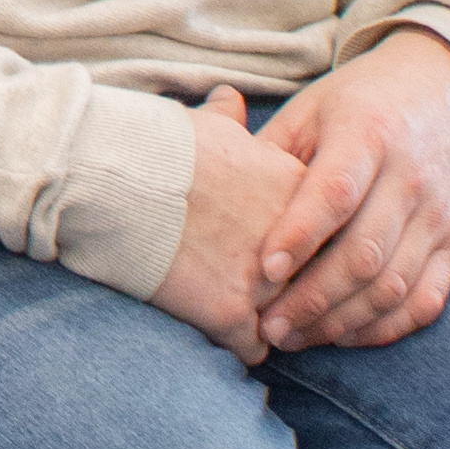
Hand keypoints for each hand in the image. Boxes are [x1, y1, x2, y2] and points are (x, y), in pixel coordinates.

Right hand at [151, 87, 311, 366]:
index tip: (286, 254)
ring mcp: (269, 280)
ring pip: (299, 321)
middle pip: (325, 283)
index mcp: (303, 191)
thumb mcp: (207, 123)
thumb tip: (228, 98)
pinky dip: (240, 347)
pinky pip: (257, 350)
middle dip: (304, 292)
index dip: (310, 249)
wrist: (114, 176)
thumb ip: (230, 119)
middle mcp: (299, 238)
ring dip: (279, 324)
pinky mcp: (234, 315)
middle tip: (279, 297)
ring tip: (255, 321)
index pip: (335, 235)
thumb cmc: (155, 147)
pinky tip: (221, 332)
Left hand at [246, 29, 449, 353]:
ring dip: (340, 321)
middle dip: (312, 298)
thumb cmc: (357, 104)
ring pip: (393, 285)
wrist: (445, 93)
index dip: (299, 235)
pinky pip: (425, 299)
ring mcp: (437, 215)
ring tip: (292, 338)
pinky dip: (384, 327)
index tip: (263, 269)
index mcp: (368, 133)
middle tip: (267, 327)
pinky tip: (341, 335)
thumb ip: (268, 153)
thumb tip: (218, 200)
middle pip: (365, 253)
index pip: (335, 193)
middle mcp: (410, 176)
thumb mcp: (310, 110)